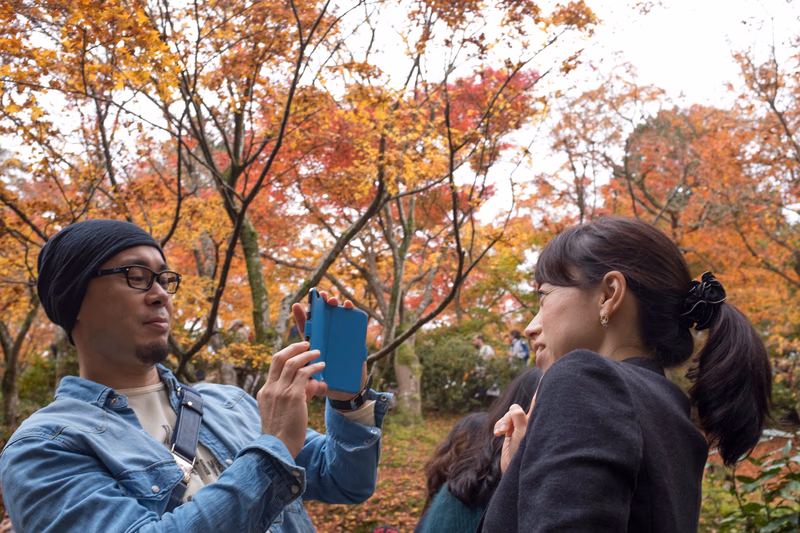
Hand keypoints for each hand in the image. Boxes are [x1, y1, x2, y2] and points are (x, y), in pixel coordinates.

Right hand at [257, 341, 324, 457]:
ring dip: (307, 355)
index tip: (297, 352)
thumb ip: (288, 398)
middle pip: (279, 358)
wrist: (278, 448)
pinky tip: (321, 366)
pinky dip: (313, 368)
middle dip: (293, 348)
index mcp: (264, 392)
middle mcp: (270, 389)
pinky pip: (304, 374)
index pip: (273, 366)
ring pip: (293, 363)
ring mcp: (280, 391)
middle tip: (306, 344)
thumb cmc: (282, 434)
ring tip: (317, 353)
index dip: (286, 355)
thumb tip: (308, 387)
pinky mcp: (293, 396)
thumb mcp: (278, 412)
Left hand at [291, 290, 367, 401]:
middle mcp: (326, 339)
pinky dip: (350, 312)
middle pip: (321, 319)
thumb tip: (319, 384)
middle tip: (322, 297)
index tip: (296, 305)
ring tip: (333, 301)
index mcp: (315, 346)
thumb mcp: (317, 384)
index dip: (301, 317)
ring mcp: (339, 339)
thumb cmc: (328, 384)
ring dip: (334, 305)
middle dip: (320, 305)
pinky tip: (348, 306)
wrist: (346, 391)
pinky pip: (352, 324)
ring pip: (335, 317)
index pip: (306, 330)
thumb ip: (316, 385)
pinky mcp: (353, 341)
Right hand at [494, 394, 536, 473]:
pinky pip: (504, 422)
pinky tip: (498, 433)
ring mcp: (521, 427)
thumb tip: (515, 406)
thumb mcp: (522, 435)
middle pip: (517, 408)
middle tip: (504, 430)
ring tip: (500, 433)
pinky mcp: (512, 432)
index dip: (542, 388)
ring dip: (503, 422)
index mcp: (538, 421)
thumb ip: (519, 418)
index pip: (540, 401)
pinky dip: (500, 425)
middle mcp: (530, 422)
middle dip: (509, 416)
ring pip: (509, 415)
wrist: (514, 472)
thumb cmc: (523, 455)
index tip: (546, 375)